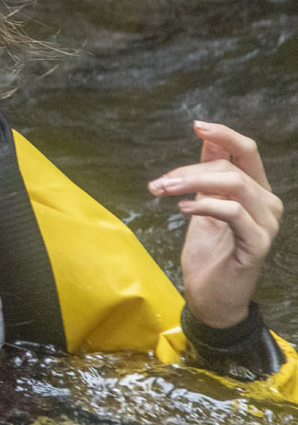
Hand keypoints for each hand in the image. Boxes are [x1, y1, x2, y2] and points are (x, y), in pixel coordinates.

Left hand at [149, 121, 282, 327]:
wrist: (211, 298)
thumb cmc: (209, 253)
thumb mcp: (203, 206)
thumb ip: (208, 176)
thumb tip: (207, 141)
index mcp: (256, 192)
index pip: (247, 152)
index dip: (224, 135)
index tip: (197, 126)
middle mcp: (267, 205)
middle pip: (232, 168)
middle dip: (190, 170)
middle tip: (158, 182)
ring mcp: (266, 224)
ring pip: (234, 184)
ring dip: (192, 182)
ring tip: (163, 190)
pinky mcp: (257, 244)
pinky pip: (233, 212)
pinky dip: (206, 205)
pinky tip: (183, 208)